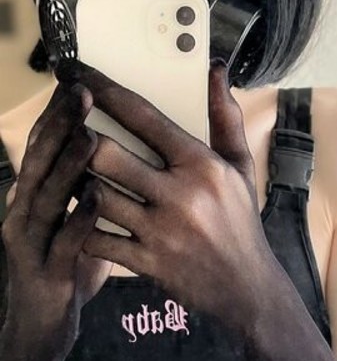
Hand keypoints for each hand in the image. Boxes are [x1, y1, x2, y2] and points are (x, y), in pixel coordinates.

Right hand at [1, 81, 110, 354]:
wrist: (44, 324)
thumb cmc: (68, 266)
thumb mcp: (77, 219)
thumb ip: (95, 184)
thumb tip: (119, 147)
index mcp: (37, 191)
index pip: (47, 143)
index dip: (61, 112)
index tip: (81, 80)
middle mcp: (26, 208)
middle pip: (40, 159)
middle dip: (61, 126)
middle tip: (82, 94)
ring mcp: (31, 241)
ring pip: (46, 197)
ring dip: (67, 167)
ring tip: (91, 139)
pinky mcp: (44, 272)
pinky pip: (64, 243)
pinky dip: (79, 220)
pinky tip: (96, 201)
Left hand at [66, 61, 282, 331]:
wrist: (248, 289)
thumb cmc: (240, 224)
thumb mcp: (240, 169)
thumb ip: (224, 118)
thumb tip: (215, 70)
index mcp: (202, 166)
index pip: (143, 117)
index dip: (102, 90)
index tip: (75, 74)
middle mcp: (182, 196)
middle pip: (107, 155)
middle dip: (79, 139)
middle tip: (63, 129)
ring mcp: (162, 232)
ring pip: (96, 195)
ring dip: (76, 181)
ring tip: (67, 171)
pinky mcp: (148, 262)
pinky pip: (97, 239)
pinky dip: (80, 226)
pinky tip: (76, 215)